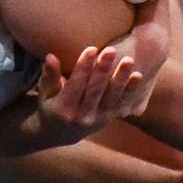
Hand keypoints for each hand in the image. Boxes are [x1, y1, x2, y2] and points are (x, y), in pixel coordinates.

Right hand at [27, 46, 141, 146]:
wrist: (60, 134)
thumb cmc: (50, 106)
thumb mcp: (45, 92)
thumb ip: (49, 75)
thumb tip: (50, 56)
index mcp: (64, 109)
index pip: (75, 85)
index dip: (83, 67)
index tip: (91, 49)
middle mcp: (82, 116)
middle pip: (95, 91)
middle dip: (104, 70)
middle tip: (111, 50)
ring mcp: (98, 119)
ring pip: (111, 98)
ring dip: (121, 79)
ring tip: (128, 60)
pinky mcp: (108, 119)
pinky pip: (121, 105)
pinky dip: (130, 91)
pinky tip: (138, 76)